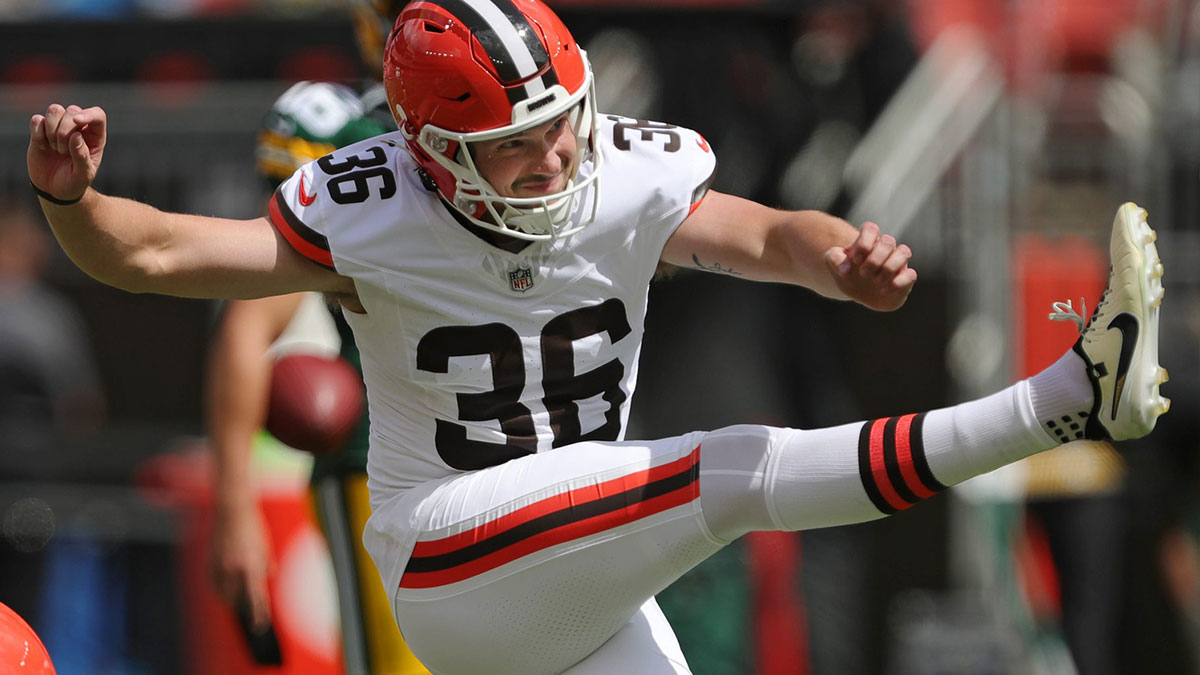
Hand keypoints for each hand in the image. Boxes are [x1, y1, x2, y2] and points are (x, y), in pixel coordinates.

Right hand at [27, 104, 106, 202]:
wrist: (53, 189)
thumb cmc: (74, 182)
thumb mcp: (83, 176)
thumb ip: (82, 156)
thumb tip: (76, 136)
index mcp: (95, 137)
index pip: (97, 115)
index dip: (88, 114)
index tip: (77, 121)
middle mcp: (78, 128)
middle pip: (73, 110)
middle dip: (64, 130)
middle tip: (62, 151)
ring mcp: (59, 127)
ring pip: (55, 109)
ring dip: (51, 129)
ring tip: (55, 149)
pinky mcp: (41, 130)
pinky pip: (37, 120)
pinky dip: (37, 133)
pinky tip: (43, 147)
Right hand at [209, 500, 272, 630]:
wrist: (232, 511)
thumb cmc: (253, 527)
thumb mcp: (265, 546)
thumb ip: (266, 563)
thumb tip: (269, 576)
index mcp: (251, 566)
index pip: (255, 597)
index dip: (258, 613)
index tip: (260, 624)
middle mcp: (234, 569)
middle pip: (237, 599)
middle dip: (243, 606)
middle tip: (250, 611)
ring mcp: (220, 566)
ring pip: (223, 593)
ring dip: (230, 599)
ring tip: (236, 601)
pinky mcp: (210, 561)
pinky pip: (214, 582)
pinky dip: (219, 588)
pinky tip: (224, 589)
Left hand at [823, 221, 916, 311]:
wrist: (858, 291)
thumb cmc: (848, 272)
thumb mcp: (834, 264)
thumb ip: (834, 259)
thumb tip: (846, 268)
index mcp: (868, 240)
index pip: (871, 228)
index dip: (864, 242)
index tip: (855, 259)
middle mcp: (886, 248)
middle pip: (888, 241)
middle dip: (875, 259)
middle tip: (863, 274)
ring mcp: (897, 262)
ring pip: (905, 252)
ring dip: (888, 268)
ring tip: (875, 281)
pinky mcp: (905, 278)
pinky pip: (911, 275)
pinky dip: (898, 283)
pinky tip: (883, 290)